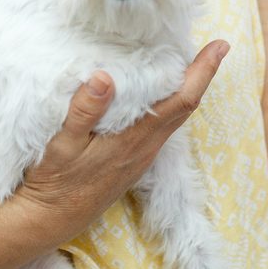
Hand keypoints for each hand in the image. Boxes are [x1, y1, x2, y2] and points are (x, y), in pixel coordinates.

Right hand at [15, 39, 228, 240]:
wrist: (47, 222)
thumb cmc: (54, 183)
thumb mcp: (62, 145)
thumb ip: (83, 111)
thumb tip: (104, 77)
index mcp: (136, 139)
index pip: (181, 100)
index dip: (203, 71)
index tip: (220, 46)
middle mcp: (146, 147)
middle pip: (186, 106)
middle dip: (202, 75)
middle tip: (214, 47)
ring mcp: (142, 156)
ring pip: (175, 117)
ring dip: (186, 89)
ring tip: (189, 63)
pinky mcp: (133, 161)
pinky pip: (162, 126)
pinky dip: (170, 103)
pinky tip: (158, 94)